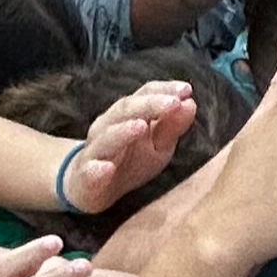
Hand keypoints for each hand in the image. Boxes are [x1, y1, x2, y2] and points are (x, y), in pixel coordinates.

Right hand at [64, 79, 202, 215]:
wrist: (91, 187)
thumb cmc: (129, 161)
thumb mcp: (157, 146)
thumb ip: (172, 126)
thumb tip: (191, 103)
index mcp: (126, 116)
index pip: (143, 95)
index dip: (163, 90)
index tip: (187, 89)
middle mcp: (108, 127)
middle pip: (125, 110)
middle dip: (149, 105)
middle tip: (173, 102)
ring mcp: (95, 151)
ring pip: (107, 138)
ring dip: (123, 131)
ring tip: (141, 126)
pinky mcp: (86, 176)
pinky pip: (90, 171)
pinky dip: (97, 170)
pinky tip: (106, 169)